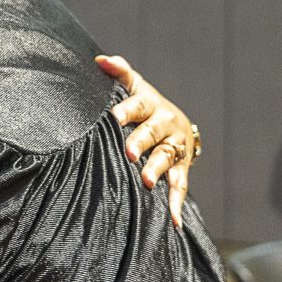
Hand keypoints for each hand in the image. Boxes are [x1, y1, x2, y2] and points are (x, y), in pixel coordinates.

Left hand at [95, 55, 194, 228]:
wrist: (175, 123)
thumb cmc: (143, 105)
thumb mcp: (133, 86)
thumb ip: (118, 72)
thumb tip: (99, 60)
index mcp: (150, 104)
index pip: (137, 104)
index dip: (125, 111)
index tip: (113, 118)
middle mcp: (165, 124)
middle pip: (153, 133)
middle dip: (141, 142)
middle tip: (129, 154)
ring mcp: (175, 147)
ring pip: (168, 158)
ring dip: (158, 169)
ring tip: (147, 181)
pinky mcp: (182, 168)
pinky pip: (180, 186)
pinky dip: (177, 203)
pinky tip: (173, 220)